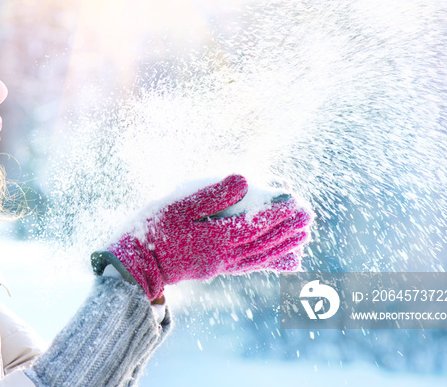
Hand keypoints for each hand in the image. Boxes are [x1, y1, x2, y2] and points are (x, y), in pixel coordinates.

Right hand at [91, 175, 313, 299]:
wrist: (138, 264)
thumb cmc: (153, 229)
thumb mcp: (177, 205)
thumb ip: (212, 193)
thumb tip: (243, 178)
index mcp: (214, 237)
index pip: (253, 223)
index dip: (275, 210)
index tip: (293, 197)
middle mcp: (223, 254)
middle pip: (263, 240)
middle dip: (287, 227)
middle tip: (308, 214)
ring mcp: (221, 264)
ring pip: (260, 255)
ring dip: (284, 244)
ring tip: (304, 234)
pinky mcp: (216, 268)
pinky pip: (250, 266)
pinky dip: (269, 261)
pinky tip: (281, 258)